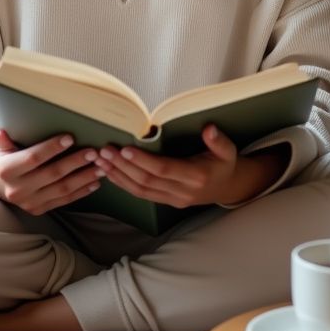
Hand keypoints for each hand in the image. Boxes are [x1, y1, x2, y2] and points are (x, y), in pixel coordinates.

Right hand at [0, 130, 102, 215]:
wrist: (1, 185)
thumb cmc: (7, 159)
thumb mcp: (2, 149)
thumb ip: (4, 142)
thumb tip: (1, 133)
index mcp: (7, 171)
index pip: (33, 158)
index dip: (51, 148)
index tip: (70, 137)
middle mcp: (18, 190)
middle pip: (52, 174)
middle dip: (75, 162)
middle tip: (93, 152)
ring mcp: (30, 203)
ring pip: (62, 189)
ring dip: (84, 178)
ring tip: (100, 167)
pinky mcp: (40, 210)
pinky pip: (64, 201)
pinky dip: (81, 192)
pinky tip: (95, 183)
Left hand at [96, 128, 287, 209]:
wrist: (227, 188)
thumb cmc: (224, 164)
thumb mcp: (228, 150)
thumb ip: (218, 140)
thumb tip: (209, 129)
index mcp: (196, 176)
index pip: (164, 169)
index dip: (143, 160)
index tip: (125, 148)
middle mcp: (182, 191)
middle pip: (147, 181)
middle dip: (123, 166)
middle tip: (105, 151)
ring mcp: (173, 199)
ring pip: (141, 190)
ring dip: (119, 176)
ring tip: (101, 161)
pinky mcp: (166, 202)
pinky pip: (142, 194)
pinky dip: (124, 184)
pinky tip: (110, 173)